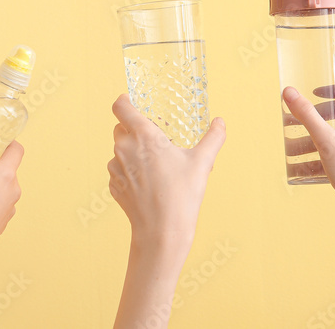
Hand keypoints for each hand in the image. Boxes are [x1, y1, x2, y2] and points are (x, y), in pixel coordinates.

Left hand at [107, 94, 225, 249]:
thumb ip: (213, 138)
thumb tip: (220, 122)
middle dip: (134, 129)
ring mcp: (116, 168)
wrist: (161, 232)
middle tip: (156, 140)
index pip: (120, 107)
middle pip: (121, 127)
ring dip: (132, 151)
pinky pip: (118, 170)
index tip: (132, 102)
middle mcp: (124, 148)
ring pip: (119, 150)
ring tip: (155, 166)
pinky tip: (147, 183)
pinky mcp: (113, 185)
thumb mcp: (202, 163)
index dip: (124, 101)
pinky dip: (129, 171)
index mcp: (143, 135)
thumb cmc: (182, 195)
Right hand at [284, 82, 334, 328]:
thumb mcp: (324, 140)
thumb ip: (305, 114)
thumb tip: (288, 92)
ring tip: (302, 145)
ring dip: (324, 136)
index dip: (333, 88)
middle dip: (321, 117)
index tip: (315, 94)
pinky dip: (334, 150)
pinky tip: (315, 164)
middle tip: (304, 121)